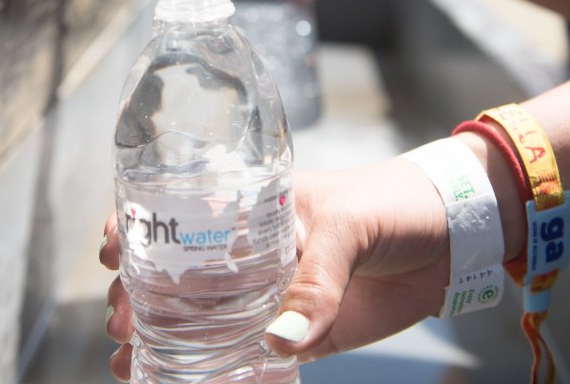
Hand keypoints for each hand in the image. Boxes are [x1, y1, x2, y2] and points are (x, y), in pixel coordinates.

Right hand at [100, 157, 450, 378]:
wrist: (459, 234)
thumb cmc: (396, 203)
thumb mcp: (350, 225)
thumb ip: (317, 280)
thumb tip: (277, 343)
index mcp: (254, 207)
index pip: (180, 212)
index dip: (136, 228)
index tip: (110, 253)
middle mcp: (253, 252)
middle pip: (177, 275)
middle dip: (137, 298)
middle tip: (122, 323)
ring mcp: (276, 294)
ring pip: (204, 321)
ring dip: (163, 342)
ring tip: (130, 364)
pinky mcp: (307, 333)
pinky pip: (253, 358)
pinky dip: (219, 376)